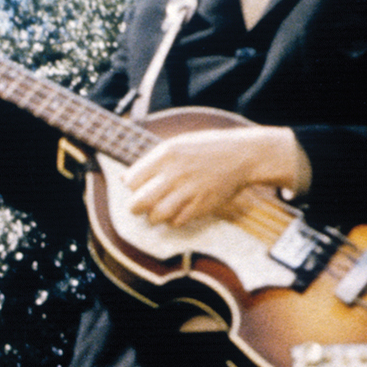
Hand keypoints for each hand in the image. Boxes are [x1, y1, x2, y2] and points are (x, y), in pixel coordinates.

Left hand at [122, 125, 306, 229]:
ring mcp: (189, 190)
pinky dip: (174, 220)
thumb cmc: (206, 149)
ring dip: (154, 216)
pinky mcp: (202, 205)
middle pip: (138, 203)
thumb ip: (150, 161)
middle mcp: (175, 173)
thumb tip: (123, 178)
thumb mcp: (177, 145)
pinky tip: (179, 211)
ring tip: (159, 210)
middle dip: (135, 208)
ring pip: (156, 216)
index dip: (132, 187)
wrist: (244, 155)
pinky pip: (177, 222)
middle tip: (140, 206)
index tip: (139, 187)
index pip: (131, 181)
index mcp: (166, 154)